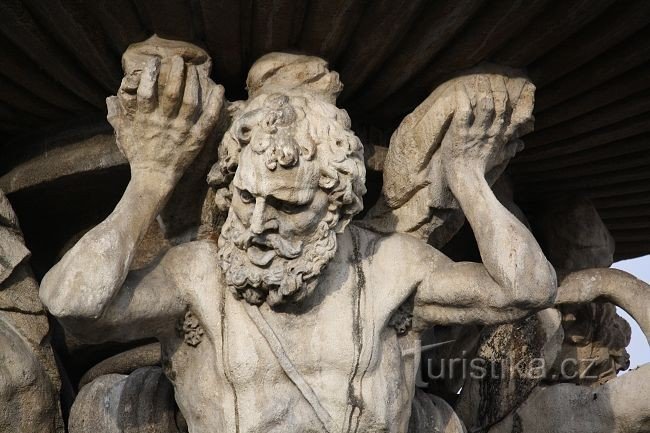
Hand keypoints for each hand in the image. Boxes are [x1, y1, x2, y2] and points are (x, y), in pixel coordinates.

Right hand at [106, 55, 224, 181]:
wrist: (153, 178)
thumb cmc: (138, 155)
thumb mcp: (123, 134)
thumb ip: (117, 115)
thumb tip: (109, 98)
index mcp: (145, 119)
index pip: (146, 91)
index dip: (150, 74)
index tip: (155, 61)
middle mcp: (164, 123)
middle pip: (172, 92)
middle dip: (176, 72)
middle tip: (179, 59)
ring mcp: (182, 131)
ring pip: (190, 102)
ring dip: (193, 83)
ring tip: (194, 70)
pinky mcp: (196, 139)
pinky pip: (208, 119)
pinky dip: (215, 103)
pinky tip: (219, 88)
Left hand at [441, 74, 533, 173]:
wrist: (465, 180)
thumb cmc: (480, 170)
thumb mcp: (499, 159)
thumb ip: (510, 149)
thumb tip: (522, 144)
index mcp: (500, 135)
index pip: (510, 111)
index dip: (510, 96)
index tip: (507, 85)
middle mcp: (490, 130)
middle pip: (499, 102)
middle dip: (496, 87)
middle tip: (491, 76)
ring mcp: (475, 131)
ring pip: (484, 103)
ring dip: (482, 89)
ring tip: (478, 78)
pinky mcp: (460, 132)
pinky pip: (463, 110)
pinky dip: (463, 98)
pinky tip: (460, 90)